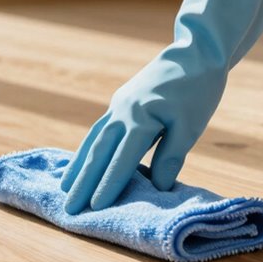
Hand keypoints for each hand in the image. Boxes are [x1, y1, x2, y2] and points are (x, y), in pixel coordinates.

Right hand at [60, 0, 262, 213]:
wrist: (194, 53)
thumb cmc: (198, 90)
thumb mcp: (192, 124)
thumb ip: (171, 155)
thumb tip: (157, 186)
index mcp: (142, 119)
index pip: (122, 159)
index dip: (108, 184)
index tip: (95, 207)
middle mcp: (122, 113)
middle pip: (98, 153)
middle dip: (83, 183)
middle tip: (68, 208)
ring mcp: (117, 107)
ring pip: (92, 141)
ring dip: (78, 167)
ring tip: (64, 189)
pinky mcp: (119, 104)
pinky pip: (97, 131)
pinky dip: (86, 149)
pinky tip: (80, 162)